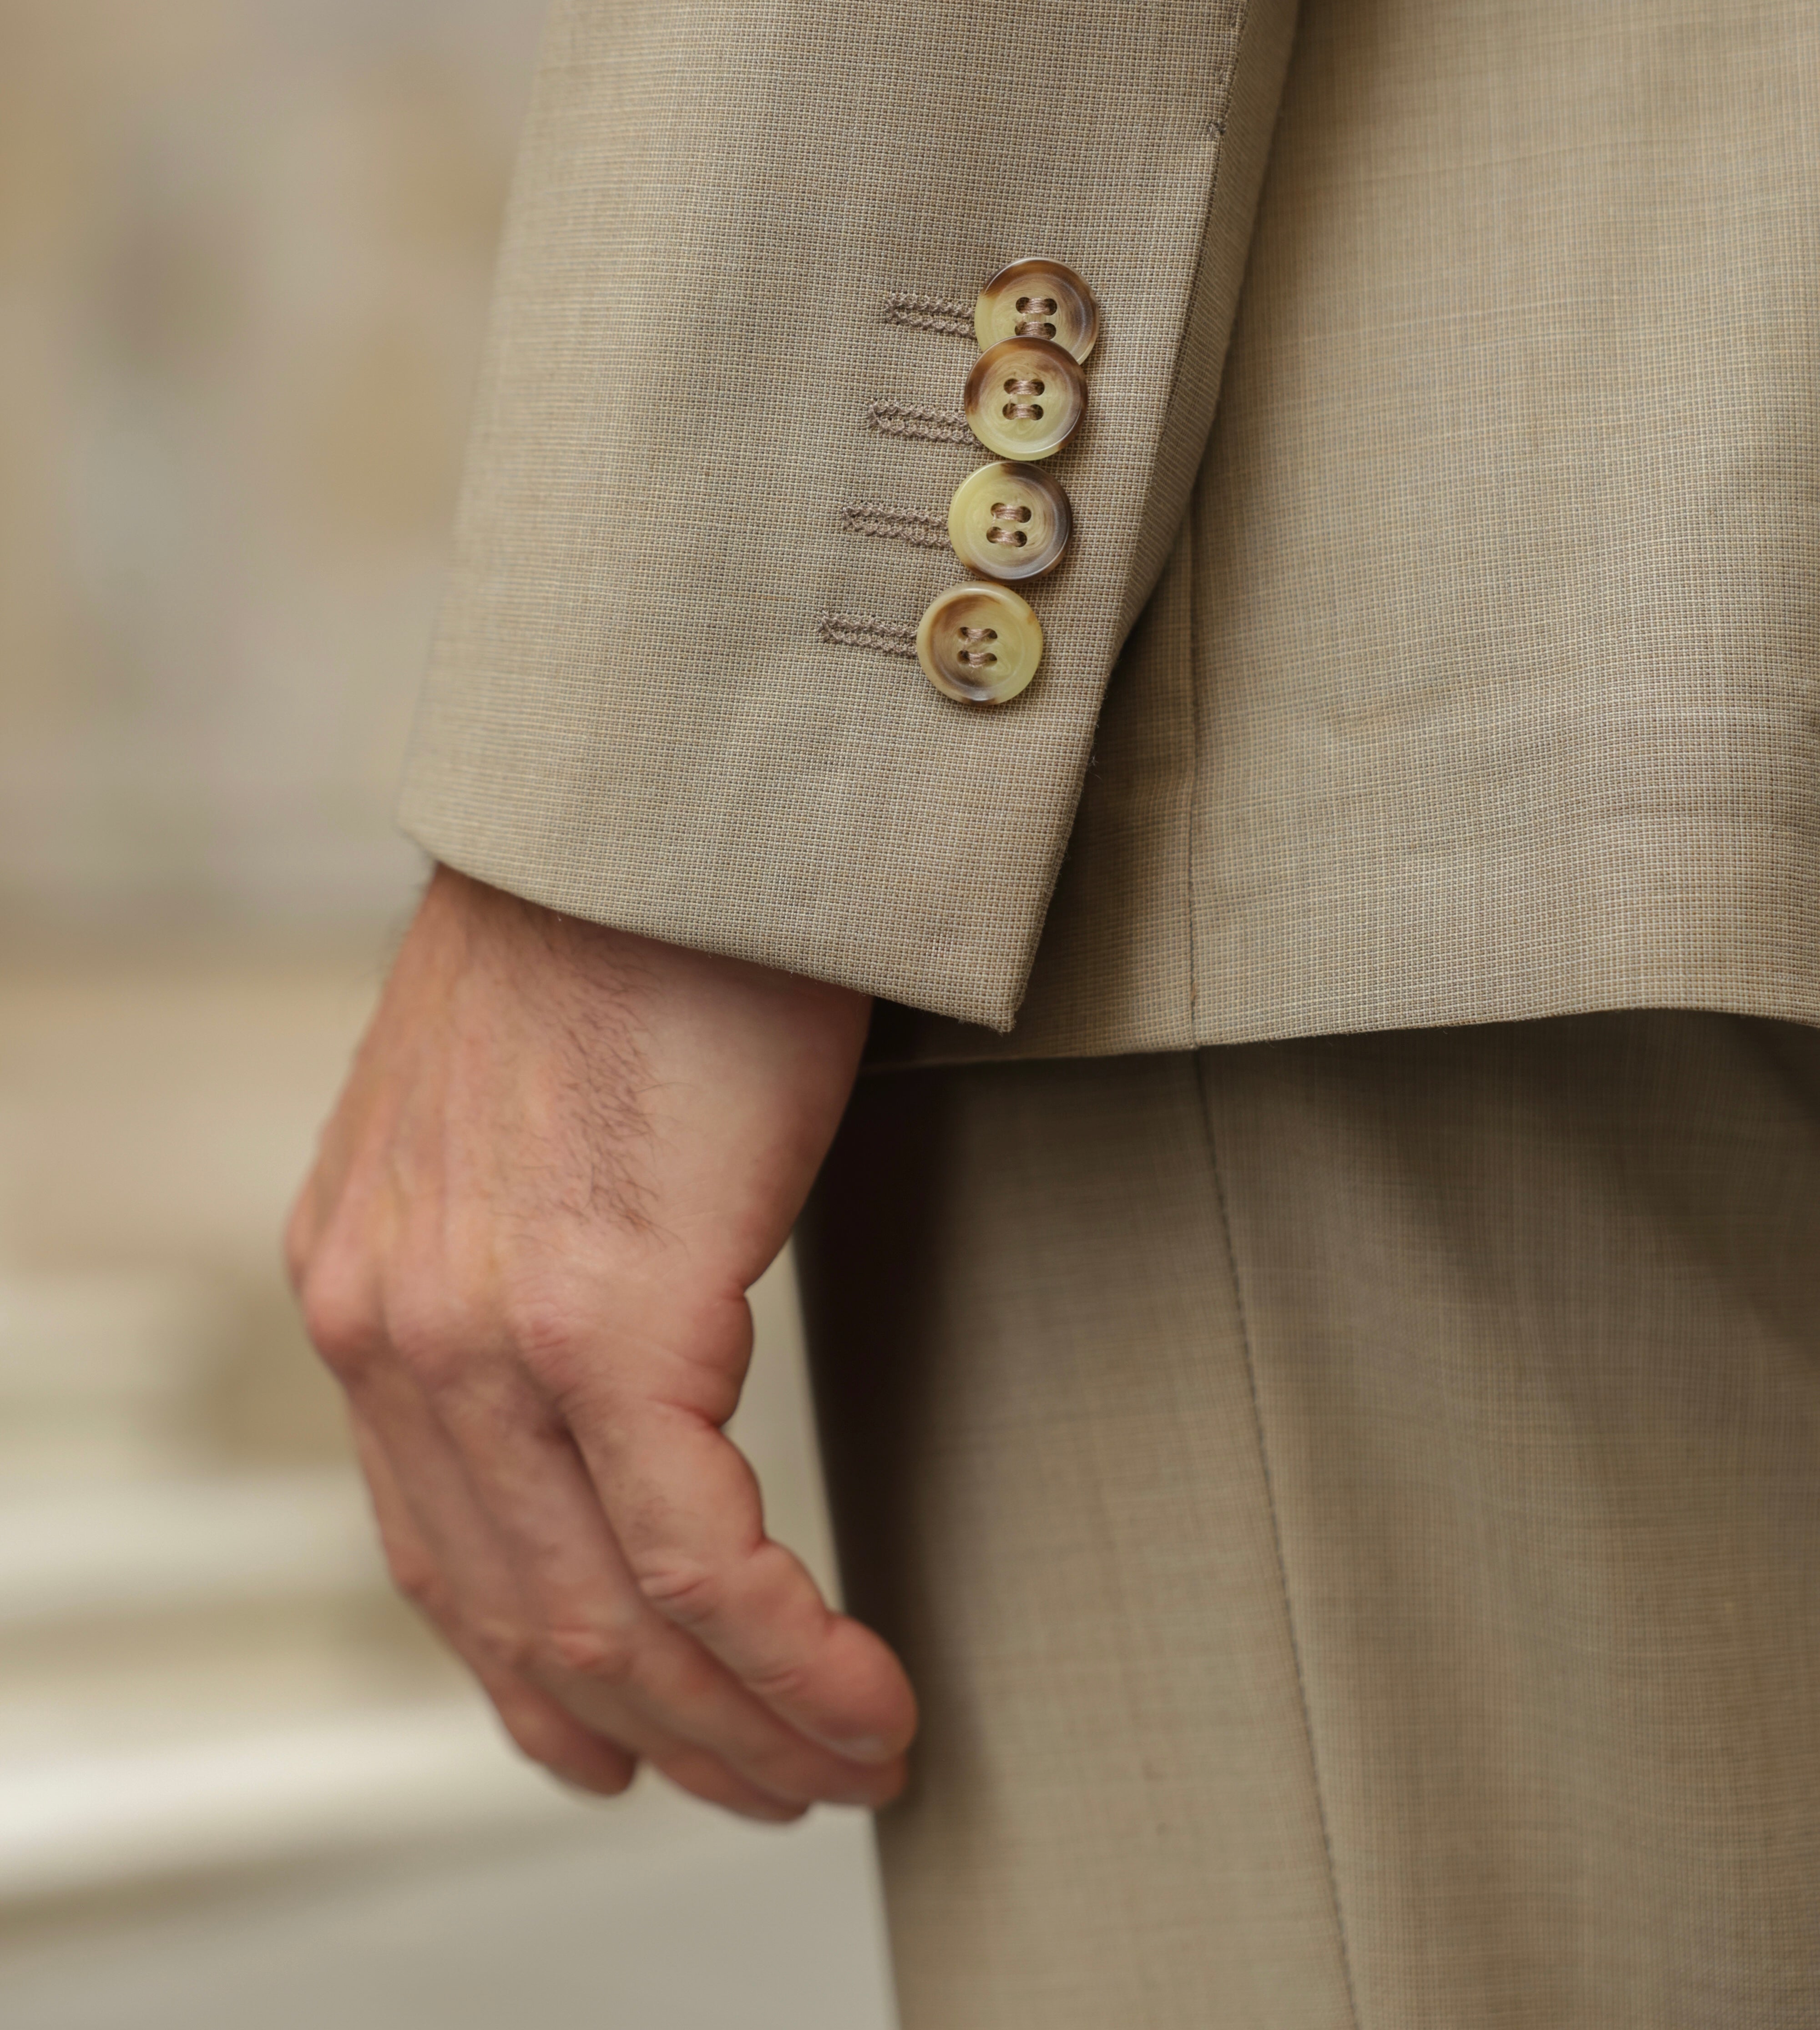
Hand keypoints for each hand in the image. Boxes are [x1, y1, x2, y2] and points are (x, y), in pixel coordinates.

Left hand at [285, 865, 913, 1820]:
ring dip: (745, 1726)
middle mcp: (391, 1327)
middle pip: (522, 1615)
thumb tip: (609, 1378)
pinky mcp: (609, 1322)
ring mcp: (487, 1335)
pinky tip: (870, 1699)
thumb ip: (521, 1255)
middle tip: (781, 1787)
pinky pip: (703, 1566)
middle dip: (663, 1737)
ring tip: (851, 1764)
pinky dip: (792, 1661)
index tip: (631, 1747)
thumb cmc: (636, 927)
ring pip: (610, 1619)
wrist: (669, 792)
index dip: (542, 1682)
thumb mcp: (523, 1116)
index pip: (438, 1553)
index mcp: (363, 1282)